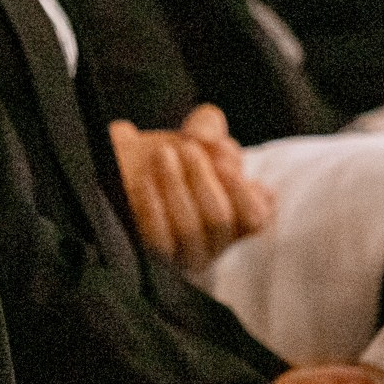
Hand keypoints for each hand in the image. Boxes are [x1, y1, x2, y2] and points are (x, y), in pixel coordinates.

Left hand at [109, 106, 274, 272]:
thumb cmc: (173, 154)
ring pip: (190, 230)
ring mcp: (186, 255)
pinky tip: (146, 182)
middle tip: (186, 148)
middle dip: (203, 178)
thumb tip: (204, 137)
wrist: (126, 170)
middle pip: (220, 219)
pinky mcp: (156, 259)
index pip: (256, 218)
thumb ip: (208, 124)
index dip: (244, 193)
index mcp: (238, 216)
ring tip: (163, 155)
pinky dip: (154, 207)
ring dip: (177, 186)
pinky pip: (159, 241)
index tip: (223, 163)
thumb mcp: (196, 131)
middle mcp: (216, 243)